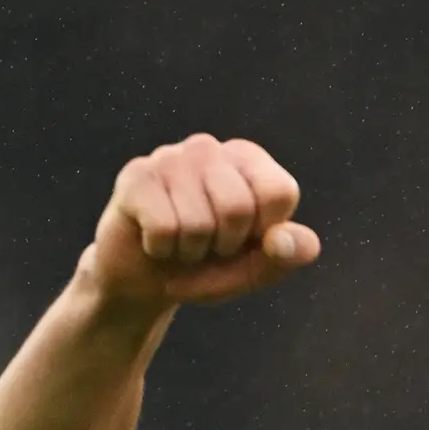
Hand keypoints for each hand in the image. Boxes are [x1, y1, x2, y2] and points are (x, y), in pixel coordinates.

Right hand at [85, 135, 318, 311]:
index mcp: (248, 160)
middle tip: (208, 244)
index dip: (264, 231)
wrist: (147, 280)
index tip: (246, 237)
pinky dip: (162, 249)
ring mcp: (169, 157)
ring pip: (198, 223)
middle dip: (224, 244)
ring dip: (191, 250)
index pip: (279, 192)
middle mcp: (209, 149)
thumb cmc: (209, 266)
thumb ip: (286, 254)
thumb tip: (292, 242)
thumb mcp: (256, 268)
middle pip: (238, 207)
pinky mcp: (136, 175)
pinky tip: (154, 239)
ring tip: (181, 241)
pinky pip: (163, 228)